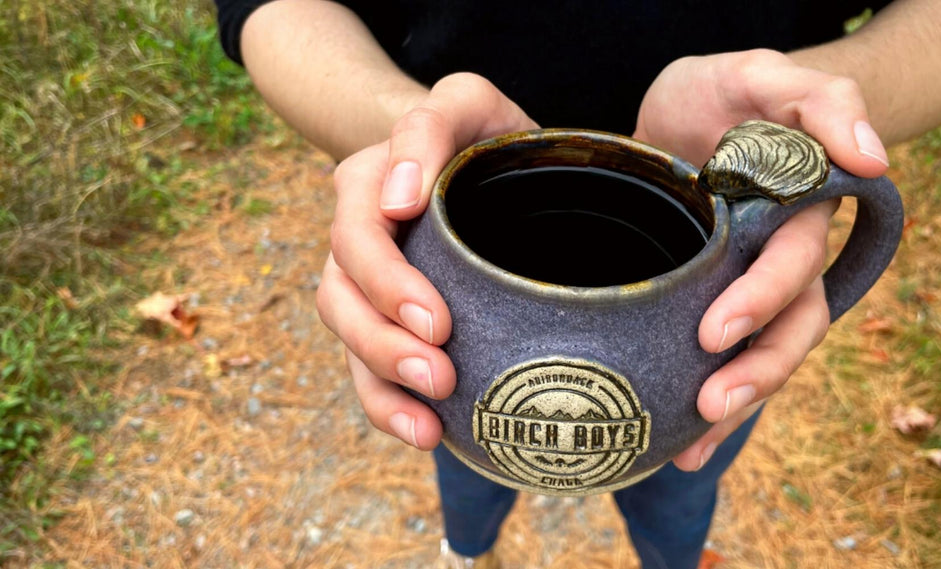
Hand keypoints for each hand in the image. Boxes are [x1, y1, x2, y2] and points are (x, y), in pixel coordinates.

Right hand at [317, 73, 536, 448]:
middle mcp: (357, 231)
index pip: (359, 224)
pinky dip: (387, 405)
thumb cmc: (478, 134)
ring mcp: (363, 279)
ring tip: (429, 422)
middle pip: (342, 289)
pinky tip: (426, 432)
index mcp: (370, 180)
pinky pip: (366, 367)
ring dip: (382, 379)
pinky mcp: (381, 318)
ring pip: (346, 333)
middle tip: (440, 371)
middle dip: (384, 337)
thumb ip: (434, 122)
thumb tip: (402, 198)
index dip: (387, 274)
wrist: (468, 159)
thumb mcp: (467, 101)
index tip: (436, 317)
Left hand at [633, 49, 890, 470]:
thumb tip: (872, 158)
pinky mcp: (703, 298)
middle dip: (758, 374)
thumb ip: (822, 100)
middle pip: (790, 329)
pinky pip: (716, 356)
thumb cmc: (726, 90)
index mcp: (797, 215)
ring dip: (734, 407)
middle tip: (710, 407)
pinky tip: (676, 445)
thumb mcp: (764, 74)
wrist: (684, 108)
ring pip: (759, 355)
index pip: (794, 268)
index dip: (763, 301)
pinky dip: (697, 399)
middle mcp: (777, 258)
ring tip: (690, 448)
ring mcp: (742, 283)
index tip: (714, 333)